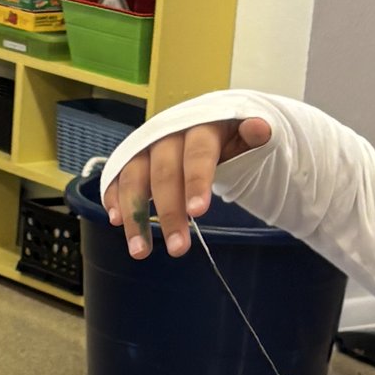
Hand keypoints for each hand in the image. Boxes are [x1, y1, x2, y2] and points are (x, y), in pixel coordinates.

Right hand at [101, 113, 272, 257]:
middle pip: (163, 173)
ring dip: (135, 214)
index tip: (198, 213)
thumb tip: (261, 128)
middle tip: (179, 249)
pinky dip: (113, 197)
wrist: (204, 124)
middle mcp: (167, 135)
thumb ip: (253, 135)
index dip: (196, 181)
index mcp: (199, 126)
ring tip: (140, 251)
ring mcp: (145, 148)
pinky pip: (117, 178)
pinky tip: (116, 220)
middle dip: (168, 212)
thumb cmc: (226, 137)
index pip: (197, 153)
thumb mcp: (245, 135)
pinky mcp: (131, 160)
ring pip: (134, 178)